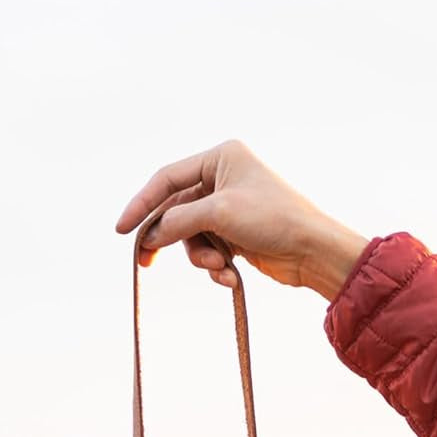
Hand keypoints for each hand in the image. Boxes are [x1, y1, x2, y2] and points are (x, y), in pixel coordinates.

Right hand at [114, 139, 366, 300]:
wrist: (314, 252)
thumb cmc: (273, 220)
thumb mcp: (219, 214)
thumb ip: (178, 220)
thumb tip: (150, 235)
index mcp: (220, 158)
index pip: (167, 178)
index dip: (141, 204)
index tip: (122, 231)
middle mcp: (223, 178)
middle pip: (177, 210)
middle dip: (172, 239)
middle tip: (146, 263)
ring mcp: (230, 208)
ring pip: (192, 236)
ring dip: (202, 257)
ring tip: (220, 267)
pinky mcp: (237, 235)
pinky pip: (210, 250)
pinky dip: (216, 266)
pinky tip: (231, 278)